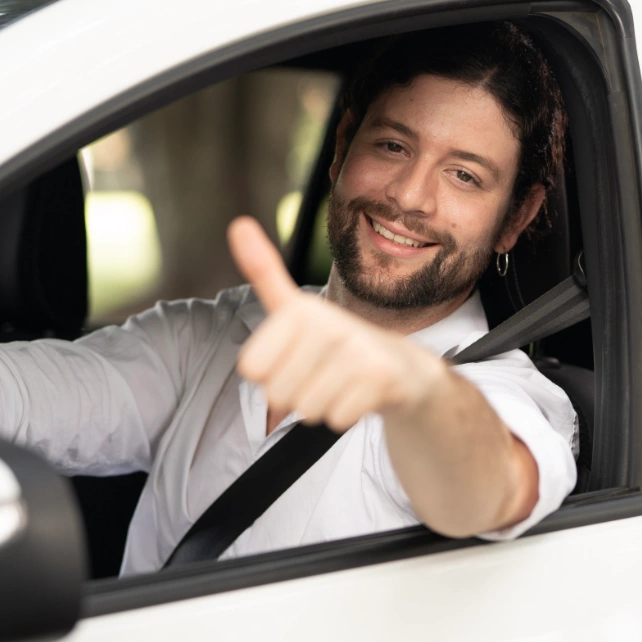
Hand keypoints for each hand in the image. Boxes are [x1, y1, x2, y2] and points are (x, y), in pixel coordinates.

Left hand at [227, 216, 444, 431]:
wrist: (403, 368)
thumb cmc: (340, 340)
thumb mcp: (298, 307)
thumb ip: (265, 272)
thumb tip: (238, 223)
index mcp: (301, 308)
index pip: (251, 369)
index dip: (269, 374)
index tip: (294, 357)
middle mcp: (329, 323)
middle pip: (277, 393)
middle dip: (295, 394)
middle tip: (320, 375)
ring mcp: (357, 349)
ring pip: (306, 409)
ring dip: (321, 406)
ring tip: (340, 384)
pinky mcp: (380, 377)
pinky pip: (336, 418)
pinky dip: (345, 415)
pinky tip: (359, 395)